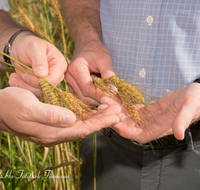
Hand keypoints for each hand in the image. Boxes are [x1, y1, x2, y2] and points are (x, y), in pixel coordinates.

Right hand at [0, 87, 119, 145]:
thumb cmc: (10, 105)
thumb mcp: (28, 107)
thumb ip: (49, 115)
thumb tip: (71, 119)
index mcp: (51, 132)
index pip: (82, 129)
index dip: (100, 122)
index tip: (115, 115)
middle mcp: (55, 134)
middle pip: (84, 128)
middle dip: (102, 120)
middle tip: (117, 111)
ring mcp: (54, 129)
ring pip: (80, 124)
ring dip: (95, 117)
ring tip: (109, 109)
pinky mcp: (52, 123)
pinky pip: (73, 121)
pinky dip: (84, 115)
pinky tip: (90, 109)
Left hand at [8, 32, 66, 96]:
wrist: (22, 49)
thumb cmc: (30, 44)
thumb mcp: (34, 47)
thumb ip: (39, 59)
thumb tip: (42, 74)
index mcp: (60, 64)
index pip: (53, 79)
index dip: (39, 81)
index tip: (25, 75)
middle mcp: (57, 74)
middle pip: (46, 87)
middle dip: (30, 84)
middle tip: (15, 77)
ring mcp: (50, 81)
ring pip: (39, 91)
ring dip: (24, 86)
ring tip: (13, 78)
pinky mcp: (42, 85)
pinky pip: (34, 91)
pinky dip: (23, 87)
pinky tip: (15, 80)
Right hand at [66, 39, 115, 104]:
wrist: (87, 46)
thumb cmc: (96, 50)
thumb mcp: (105, 59)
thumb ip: (109, 74)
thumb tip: (113, 90)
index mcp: (76, 69)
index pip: (88, 89)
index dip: (101, 95)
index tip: (113, 98)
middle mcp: (70, 78)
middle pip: (84, 96)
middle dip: (99, 99)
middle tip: (113, 99)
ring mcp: (70, 83)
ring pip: (84, 98)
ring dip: (96, 99)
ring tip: (108, 95)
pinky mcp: (73, 86)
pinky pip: (83, 96)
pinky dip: (93, 97)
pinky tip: (101, 93)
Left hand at [100, 83, 199, 143]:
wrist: (197, 94)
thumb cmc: (197, 100)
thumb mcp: (190, 108)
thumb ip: (183, 121)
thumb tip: (179, 134)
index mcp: (161, 129)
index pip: (139, 135)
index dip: (126, 131)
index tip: (114, 122)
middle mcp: (152, 125)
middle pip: (129, 125)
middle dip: (115, 118)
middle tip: (101, 108)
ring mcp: (148, 117)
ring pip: (129, 116)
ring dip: (116, 109)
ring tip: (104, 100)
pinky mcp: (148, 109)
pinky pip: (133, 108)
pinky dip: (124, 104)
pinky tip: (115, 97)